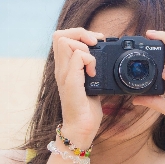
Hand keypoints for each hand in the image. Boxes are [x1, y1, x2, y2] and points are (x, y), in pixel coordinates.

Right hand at [52, 28, 104, 147]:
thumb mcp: (92, 84)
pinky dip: (90, 60)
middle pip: (59, 35)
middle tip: (95, 45)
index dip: (79, 34)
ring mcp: (64, 75)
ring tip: (93, 62)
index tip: (96, 43)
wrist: (81, 129)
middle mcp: (61, 69)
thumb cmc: (86, 110)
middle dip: (81, 33)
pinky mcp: (70, 82)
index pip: (61, 38)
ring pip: (65, 42)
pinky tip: (94, 73)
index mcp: (65, 68)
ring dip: (84, 47)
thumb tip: (104, 61)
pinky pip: (78, 58)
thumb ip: (92, 71)